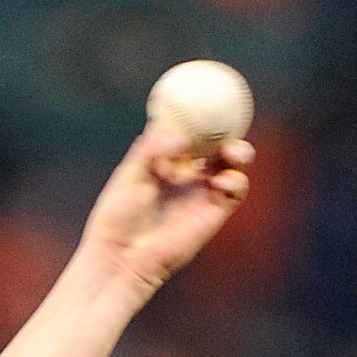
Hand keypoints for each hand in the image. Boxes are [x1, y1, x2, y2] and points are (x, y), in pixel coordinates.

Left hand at [79, 126, 252, 300]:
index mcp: (165, 163)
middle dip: (228, 131)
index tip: (209, 98)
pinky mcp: (212, 216)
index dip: (202, 116)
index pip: (190, 132)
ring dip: (238, 154)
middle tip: (231, 121)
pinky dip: (236, 181)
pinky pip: (234, 192)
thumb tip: (182, 135)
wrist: (122, 258)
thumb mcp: (129, 175)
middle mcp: (186, 177)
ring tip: (233, 153)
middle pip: (216, 146)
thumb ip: (152, 149)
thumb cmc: (117, 218)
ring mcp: (200, 195)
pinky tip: (224, 181)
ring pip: (229, 166)